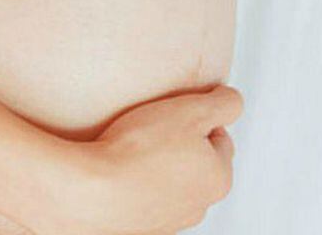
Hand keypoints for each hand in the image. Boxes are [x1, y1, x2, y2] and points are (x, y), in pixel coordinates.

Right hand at [26, 86, 242, 234]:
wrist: (91, 190)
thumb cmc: (139, 152)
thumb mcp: (192, 110)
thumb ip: (224, 102)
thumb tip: (231, 99)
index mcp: (219, 178)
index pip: (220, 138)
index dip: (198, 118)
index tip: (176, 111)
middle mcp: (198, 206)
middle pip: (195, 163)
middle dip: (179, 144)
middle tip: (154, 127)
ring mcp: (167, 220)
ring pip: (168, 182)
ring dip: (155, 165)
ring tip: (132, 147)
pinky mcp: (137, 226)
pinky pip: (141, 196)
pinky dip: (134, 182)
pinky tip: (118, 167)